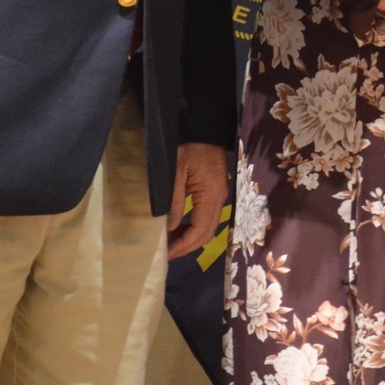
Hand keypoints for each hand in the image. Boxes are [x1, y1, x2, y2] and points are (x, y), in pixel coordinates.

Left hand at [167, 143, 229, 258]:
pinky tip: (179, 228)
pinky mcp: (216, 191)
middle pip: (207, 233)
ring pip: (209, 227)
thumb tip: (170, 228)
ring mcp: (220, 195)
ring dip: (191, 239)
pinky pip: (208, 217)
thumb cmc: (187, 148)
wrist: (204, 129)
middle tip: (166, 255)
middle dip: (187, 247)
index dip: (183, 245)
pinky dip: (194, 228)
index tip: (165, 254)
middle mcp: (219, 198)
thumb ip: (174, 201)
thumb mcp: (175, 173)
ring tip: (170, 244)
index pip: (200, 230)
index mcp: (210, 195)